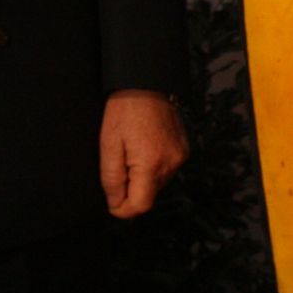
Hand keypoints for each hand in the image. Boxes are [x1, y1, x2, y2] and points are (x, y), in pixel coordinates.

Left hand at [99, 90, 186, 219]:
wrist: (146, 83)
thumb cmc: (124, 111)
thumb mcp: (108, 146)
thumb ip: (112, 180)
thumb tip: (115, 204)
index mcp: (151, 164)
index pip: (140, 206)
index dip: (123, 209)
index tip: (112, 200)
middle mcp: (171, 163)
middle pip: (149, 195)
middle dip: (131, 189)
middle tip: (119, 164)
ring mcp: (180, 156)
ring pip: (157, 184)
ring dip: (142, 178)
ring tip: (131, 152)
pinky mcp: (183, 149)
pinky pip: (166, 170)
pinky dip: (153, 167)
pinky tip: (144, 148)